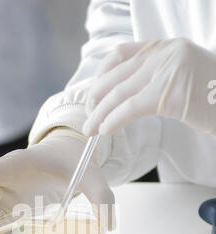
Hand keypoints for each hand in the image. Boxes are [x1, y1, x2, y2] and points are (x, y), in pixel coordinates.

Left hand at [83, 39, 215, 136]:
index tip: (92, 94)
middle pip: (116, 74)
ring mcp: (170, 70)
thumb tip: (123, 98)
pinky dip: (114, 119)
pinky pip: (132, 107)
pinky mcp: (171, 94)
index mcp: (167, 47)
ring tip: (90, 130)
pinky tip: (105, 129)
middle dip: (95, 98)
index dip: (100, 75)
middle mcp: (166, 53)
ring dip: (99, 113)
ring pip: (120, 92)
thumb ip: (155, 79)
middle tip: (87, 117)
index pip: (121, 54)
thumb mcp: (181, 80)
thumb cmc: (213, 100)